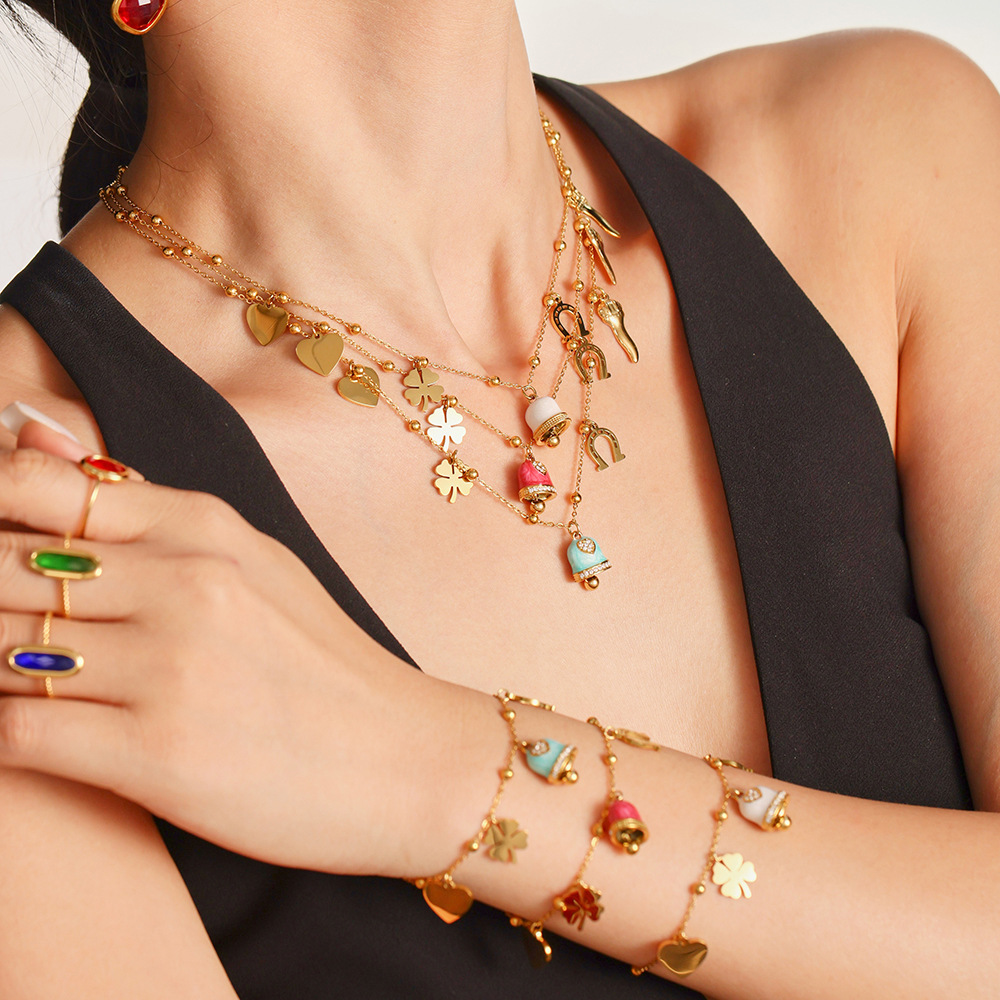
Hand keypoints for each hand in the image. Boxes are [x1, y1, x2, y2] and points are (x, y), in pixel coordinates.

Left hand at [0, 429, 487, 877]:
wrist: (401, 760)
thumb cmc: (321, 662)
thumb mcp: (250, 560)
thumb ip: (139, 503)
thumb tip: (26, 428)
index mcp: (205, 527)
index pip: (32, 486)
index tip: (4, 556)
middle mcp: (185, 584)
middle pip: (1, 569)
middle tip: (17, 627)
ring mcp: (171, 667)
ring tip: (26, 676)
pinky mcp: (157, 755)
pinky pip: (18, 733)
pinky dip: (5, 733)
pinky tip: (31, 734)